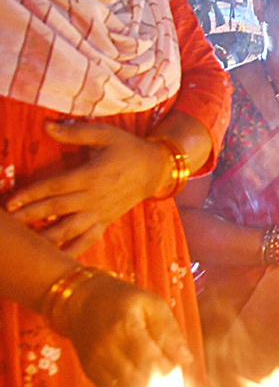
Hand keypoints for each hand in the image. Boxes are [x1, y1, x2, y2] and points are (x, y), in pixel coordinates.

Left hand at [8, 121, 170, 255]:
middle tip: (8, 224)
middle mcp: (94, 197)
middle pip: (57, 209)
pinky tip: (53, 260)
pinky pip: (86, 240)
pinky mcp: (105, 222)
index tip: (10, 202)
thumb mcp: (105, 134)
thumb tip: (45, 126)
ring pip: (69, 229)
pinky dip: (70, 251)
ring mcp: (100, 213)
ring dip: (45, 238)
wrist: (156, 169)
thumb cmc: (128, 148)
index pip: (56, 186)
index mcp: (92, 175)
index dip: (32, 194)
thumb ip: (75, 132)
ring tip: (26, 244)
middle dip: (30, 217)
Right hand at [60, 272, 190, 386]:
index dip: (169, 373)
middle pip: (138, 380)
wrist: (83, 303)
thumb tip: (187, 360)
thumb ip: (170, 331)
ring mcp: (95, 363)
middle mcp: (106, 348)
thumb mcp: (153, 305)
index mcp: (125, 326)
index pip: (150, 360)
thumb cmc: (125, 301)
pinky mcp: (90, 373)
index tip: (183, 376)